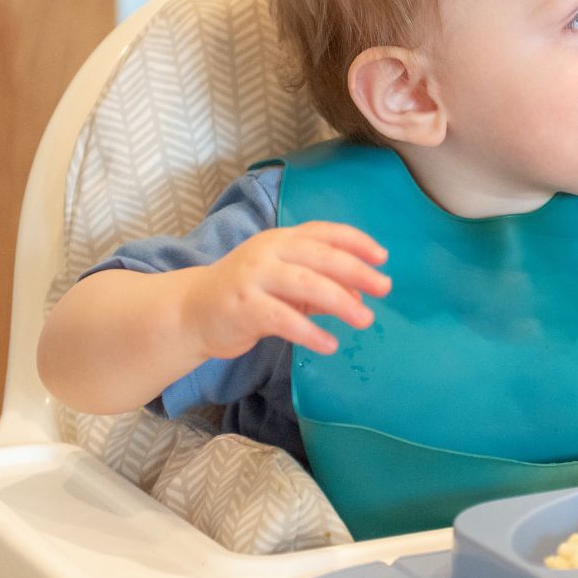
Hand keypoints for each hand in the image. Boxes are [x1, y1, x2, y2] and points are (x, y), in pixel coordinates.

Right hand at [179, 221, 390, 358]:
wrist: (193, 312)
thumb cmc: (248, 295)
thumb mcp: (287, 285)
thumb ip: (321, 288)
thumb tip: (360, 298)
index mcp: (282, 240)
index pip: (323, 232)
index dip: (355, 241)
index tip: (382, 257)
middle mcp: (269, 251)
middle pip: (320, 256)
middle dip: (357, 271)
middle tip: (384, 288)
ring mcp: (254, 277)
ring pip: (306, 283)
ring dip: (340, 302)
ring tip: (365, 319)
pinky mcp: (244, 306)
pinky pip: (284, 319)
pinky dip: (310, 332)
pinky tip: (330, 344)